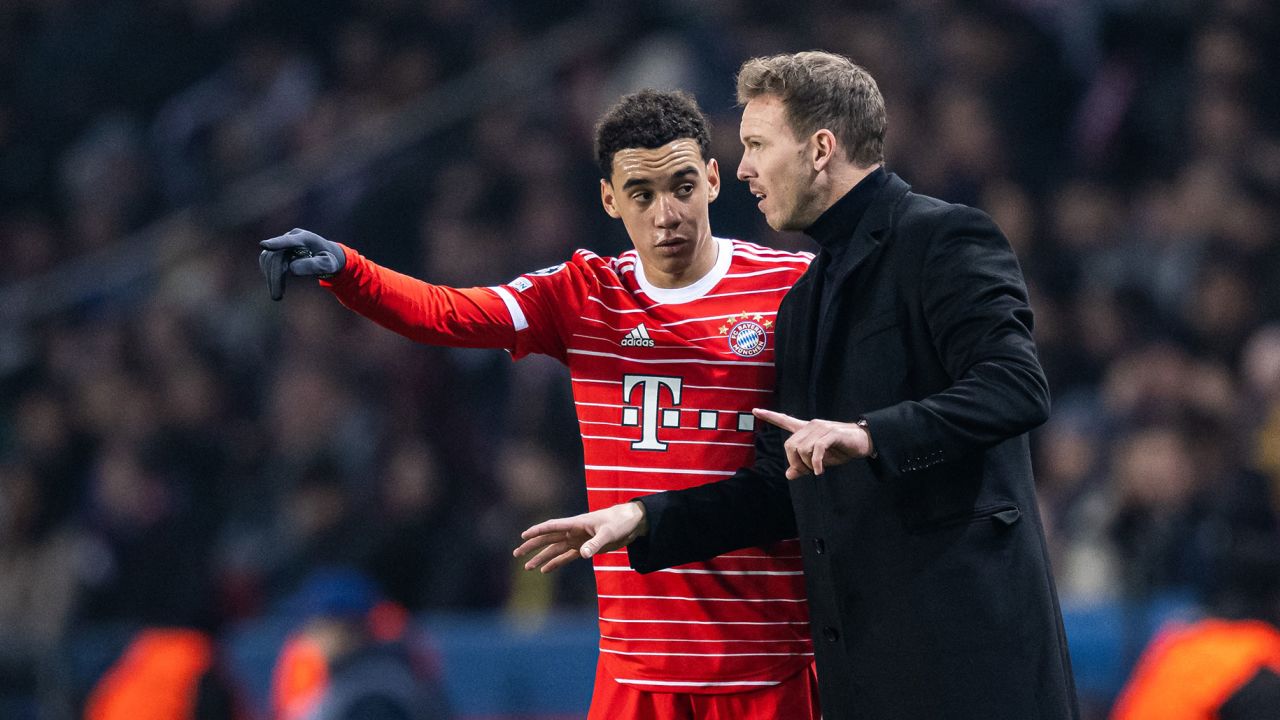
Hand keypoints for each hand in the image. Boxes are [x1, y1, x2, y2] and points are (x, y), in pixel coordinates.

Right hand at [258, 228, 346, 300]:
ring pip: (269, 259)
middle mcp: (292, 236)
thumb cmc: (328, 259)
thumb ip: (314, 265)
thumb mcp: (328, 264)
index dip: (277, 243)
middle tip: (277, 297)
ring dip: (271, 278)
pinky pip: (267, 261)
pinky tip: (276, 286)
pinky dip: (270, 275)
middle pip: (277, 255)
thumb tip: (292, 269)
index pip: (289, 241)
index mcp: (306, 238)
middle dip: (275, 277)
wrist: (325, 254)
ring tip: (278, 295)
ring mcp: (283, 242)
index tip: (264, 245)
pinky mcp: (276, 249)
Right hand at [513, 501, 647, 572]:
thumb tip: (582, 554)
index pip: (552, 527)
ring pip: (554, 550)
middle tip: (516, 553)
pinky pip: (566, 557)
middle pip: (548, 539)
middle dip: (532, 546)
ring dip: (541, 558)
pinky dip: (555, 563)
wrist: (631, 524)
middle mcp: (573, 532)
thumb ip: (595, 544)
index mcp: (576, 524)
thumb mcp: (608, 533)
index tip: (523, 536)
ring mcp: (578, 540)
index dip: (537, 531)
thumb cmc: (619, 523)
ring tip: (527, 567)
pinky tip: (545, 570)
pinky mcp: (585, 548)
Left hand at [753, 408, 872, 479]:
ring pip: (802, 449)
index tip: (755, 410)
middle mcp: (811, 425)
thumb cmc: (841, 450)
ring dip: (807, 465)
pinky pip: (816, 449)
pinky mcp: (832, 432)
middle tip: (807, 471)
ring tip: (817, 470)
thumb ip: (803, 466)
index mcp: (806, 429)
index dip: (769, 416)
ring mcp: (821, 428)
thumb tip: (788, 474)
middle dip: (795, 463)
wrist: (864, 442)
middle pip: (789, 446)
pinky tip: (819, 471)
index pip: (784, 420)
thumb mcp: (819, 461)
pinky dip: (816, 463)